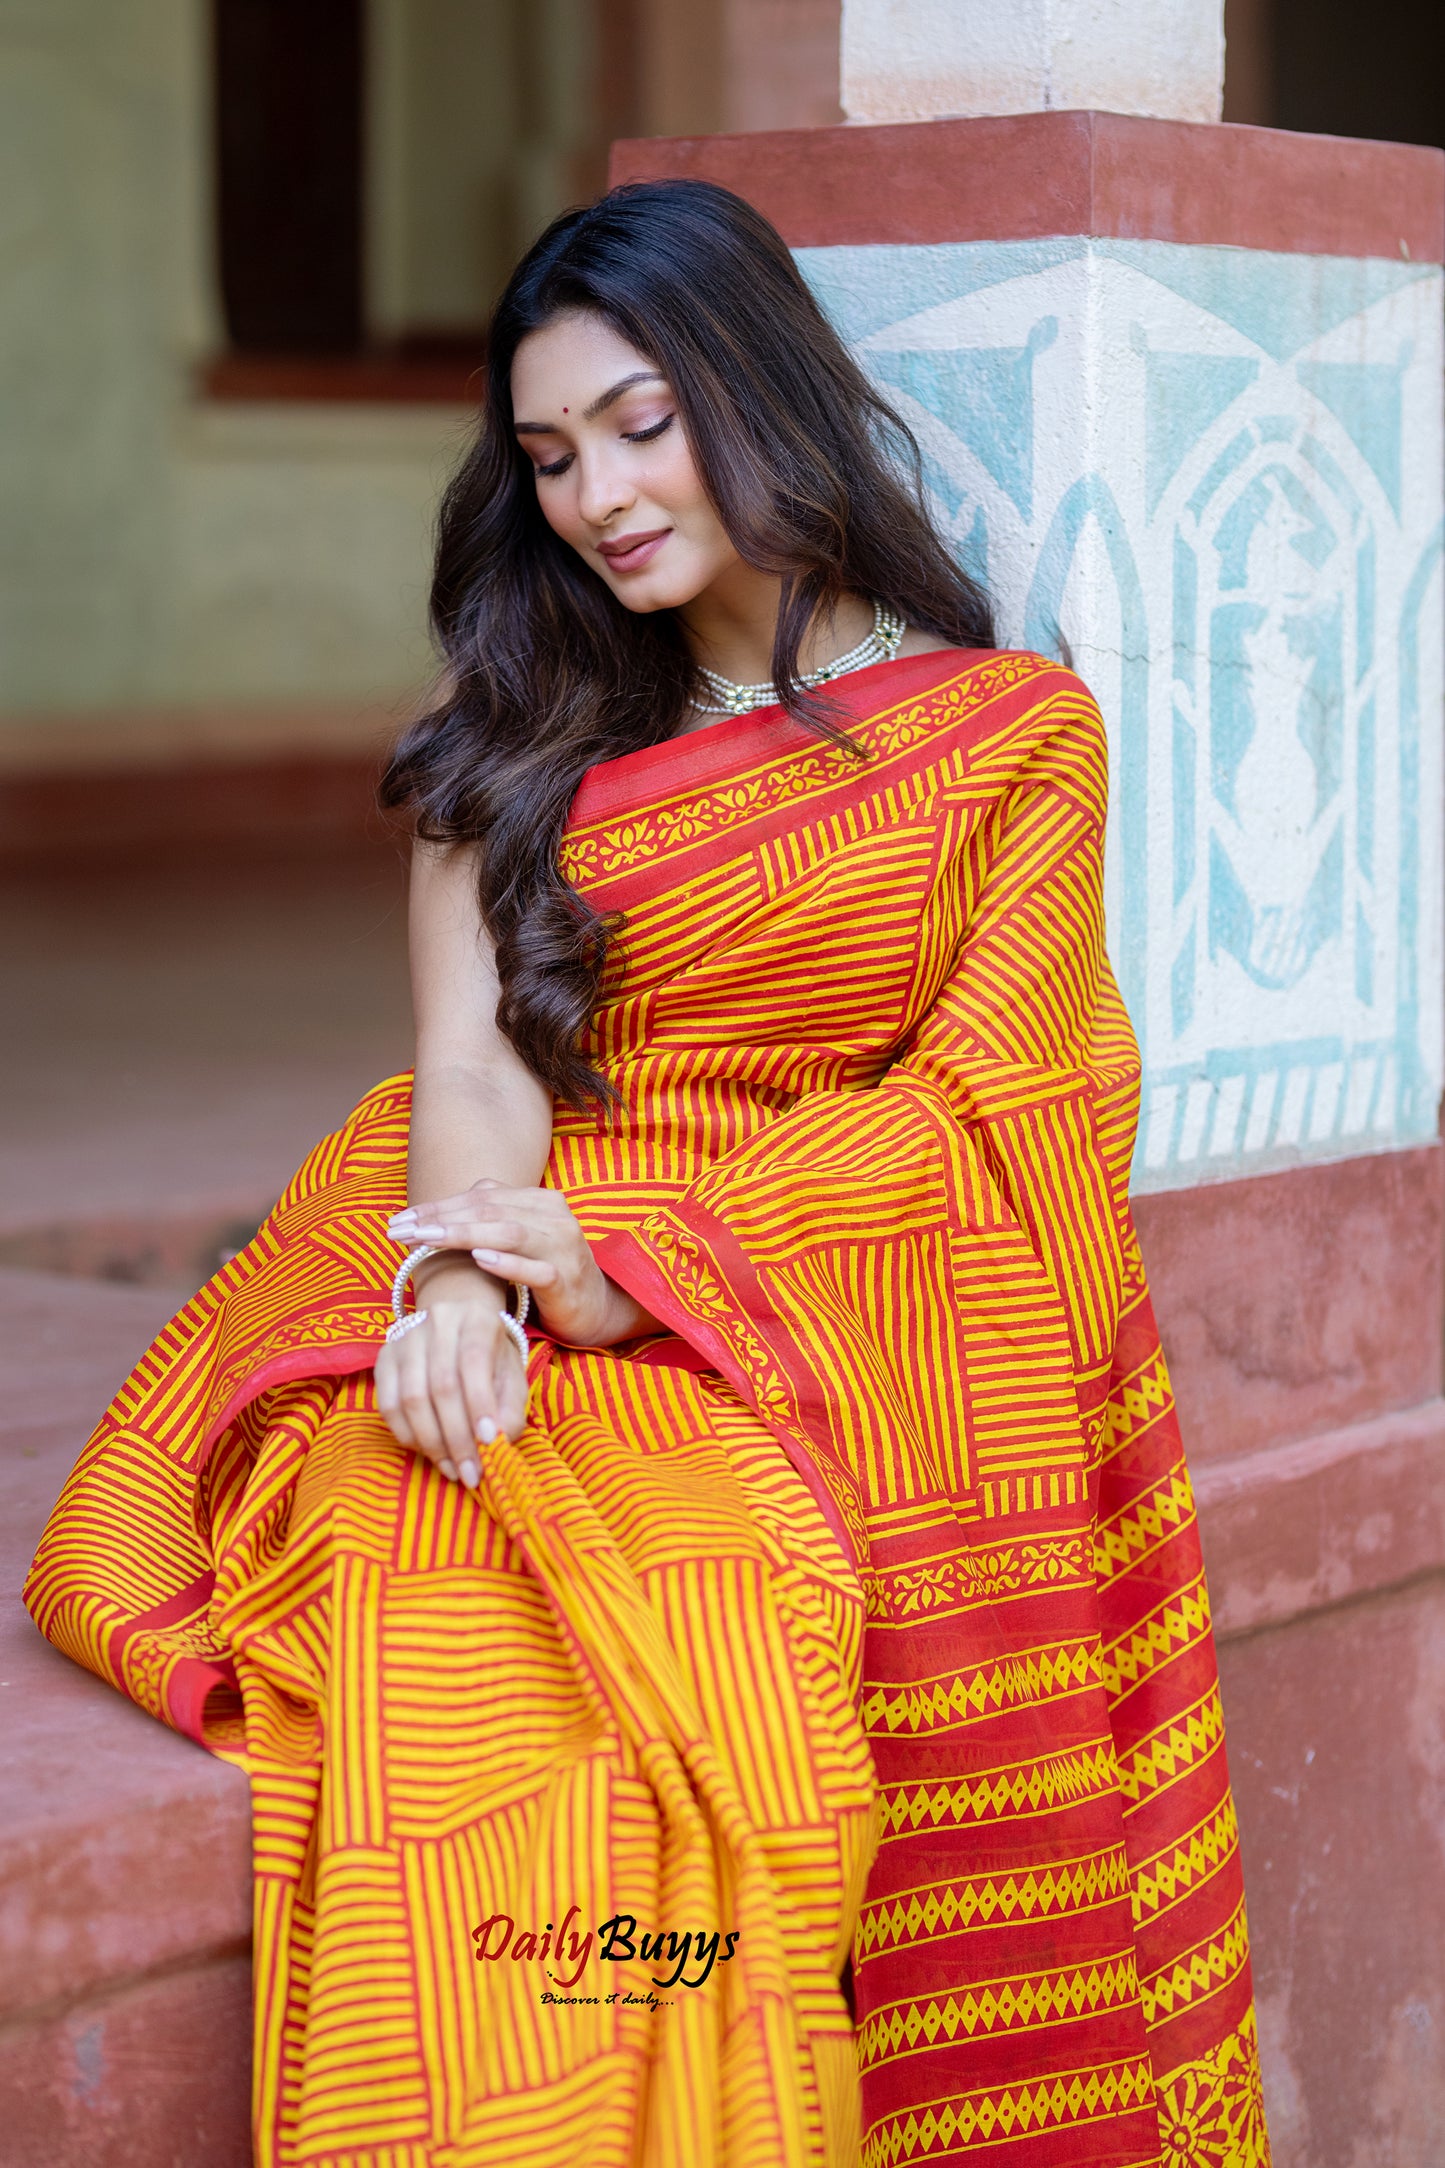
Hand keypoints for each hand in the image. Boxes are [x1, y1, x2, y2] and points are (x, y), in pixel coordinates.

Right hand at [373, 1257, 528, 1489]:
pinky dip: (407, 1435)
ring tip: (452, 1469)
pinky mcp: (383, 1359)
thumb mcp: (511, 1378)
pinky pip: (387, 1405)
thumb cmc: (490, 1359)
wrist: (457, 1328)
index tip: (489, 1442)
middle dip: (457, 1437)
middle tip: (470, 1472)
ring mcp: (405, 1339)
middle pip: (441, 1385)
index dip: (480, 1404)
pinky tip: (428, 1451)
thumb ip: (510, 1410)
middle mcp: (437, 1322)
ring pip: (411, 1398)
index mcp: (477, 1320)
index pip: (474, 1361)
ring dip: (432, 1443)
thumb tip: (496, 1443)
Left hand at [387, 1184, 657, 1347]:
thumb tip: (439, 1209)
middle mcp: (554, 1217)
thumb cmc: (547, 1273)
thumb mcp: (520, 1239)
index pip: (480, 1197)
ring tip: (427, 1239)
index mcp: (540, 1201)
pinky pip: (535, 1269)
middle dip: (440, 1219)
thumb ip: (490, 1218)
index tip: (398, 1220)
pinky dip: (507, 1262)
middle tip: (400, 1231)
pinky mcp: (568, 1280)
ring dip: (463, 1234)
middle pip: (489, 1210)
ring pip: (508, 1232)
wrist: (596, 1309)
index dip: (437, 1206)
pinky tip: (479, 1260)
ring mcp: (563, 1247)